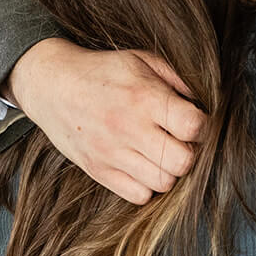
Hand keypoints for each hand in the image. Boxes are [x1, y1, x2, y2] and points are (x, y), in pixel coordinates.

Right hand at [10, 39, 204, 203]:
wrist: (51, 85)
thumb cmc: (102, 71)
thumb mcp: (141, 59)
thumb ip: (177, 78)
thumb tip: (205, 103)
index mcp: (144, 98)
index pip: (193, 126)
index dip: (202, 126)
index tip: (194, 121)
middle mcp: (129, 128)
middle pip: (183, 161)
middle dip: (190, 152)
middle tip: (179, 141)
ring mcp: (112, 153)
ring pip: (163, 183)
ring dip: (169, 170)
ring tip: (160, 153)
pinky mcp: (99, 171)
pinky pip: (139, 196)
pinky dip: (147, 186)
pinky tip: (142, 166)